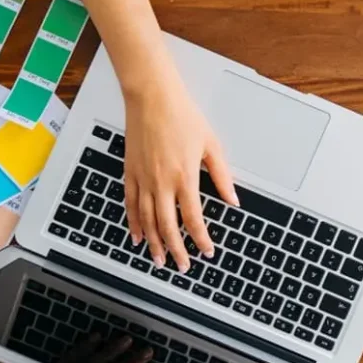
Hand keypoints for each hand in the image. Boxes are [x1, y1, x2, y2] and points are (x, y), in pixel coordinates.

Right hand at [123, 68, 237, 270]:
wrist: (152, 97)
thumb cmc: (182, 116)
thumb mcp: (211, 145)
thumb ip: (222, 176)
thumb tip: (233, 199)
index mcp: (184, 177)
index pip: (193, 218)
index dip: (201, 239)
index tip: (207, 250)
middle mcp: (161, 182)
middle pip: (168, 226)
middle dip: (176, 250)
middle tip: (183, 266)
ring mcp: (143, 178)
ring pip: (147, 220)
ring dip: (154, 243)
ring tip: (159, 259)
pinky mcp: (130, 172)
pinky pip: (130, 204)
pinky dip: (134, 223)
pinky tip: (138, 236)